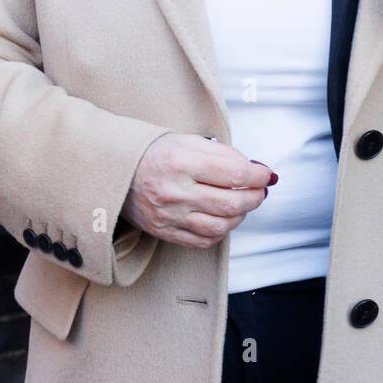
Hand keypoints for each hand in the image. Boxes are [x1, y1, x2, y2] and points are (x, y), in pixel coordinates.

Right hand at [121, 133, 273, 249]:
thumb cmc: (154, 152)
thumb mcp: (187, 141)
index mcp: (180, 161)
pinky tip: (223, 219)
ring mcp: (169, 215)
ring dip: (240, 216)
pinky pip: (202, 241)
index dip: (257, 175)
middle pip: (230, 203)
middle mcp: (174, 191)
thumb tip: (253, 169)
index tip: (266, 174)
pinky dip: (220, 232)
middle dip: (254, 197)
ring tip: (242, 204)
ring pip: (220, 226)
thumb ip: (222, 153)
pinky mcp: (164, 232)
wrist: (117, 171)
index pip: (233, 173)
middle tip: (260, 190)